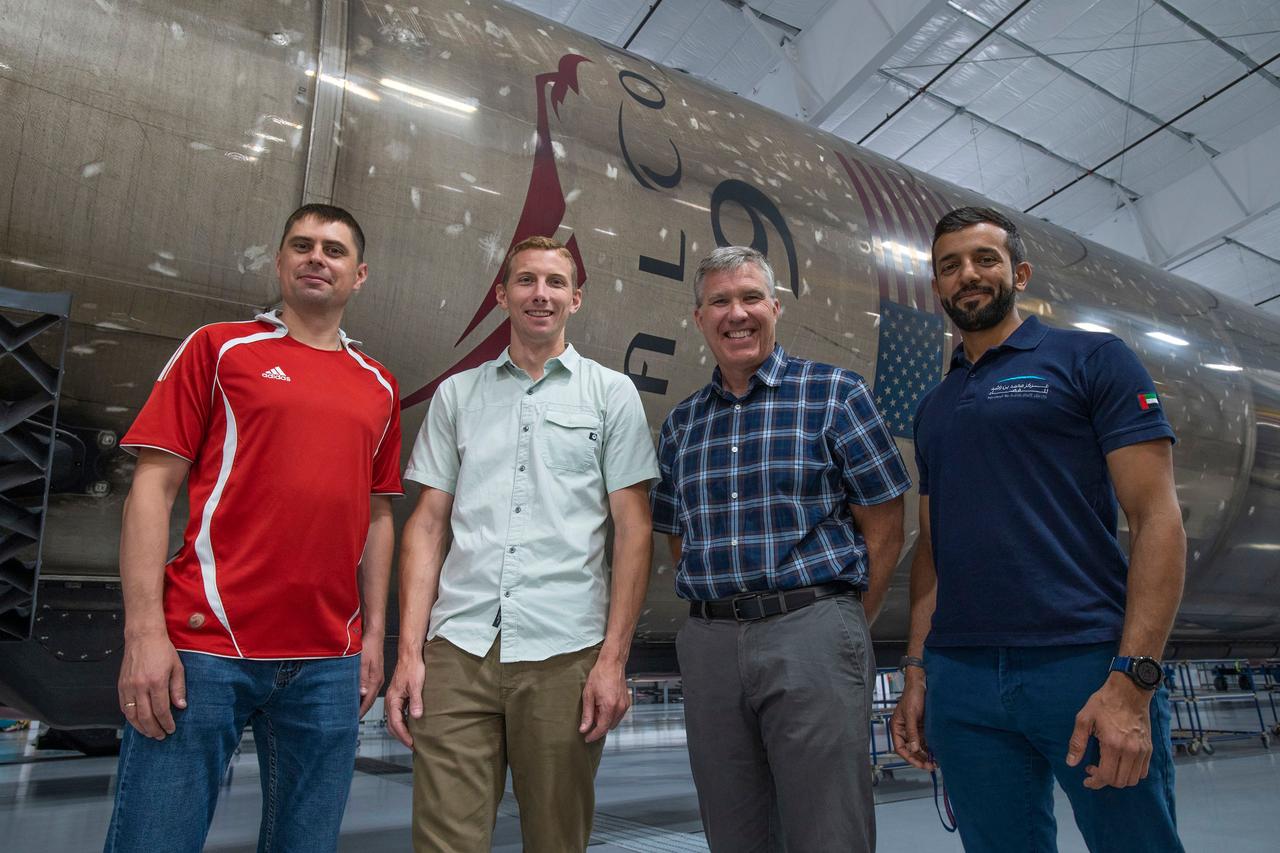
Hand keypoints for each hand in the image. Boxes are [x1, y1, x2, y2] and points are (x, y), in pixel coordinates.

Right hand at [118, 631, 185, 739]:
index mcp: (156, 681)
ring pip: (132, 715)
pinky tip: (137, 722)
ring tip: (149, 733)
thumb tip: (181, 706)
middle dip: (154, 729)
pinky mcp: (121, 686)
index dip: (166, 723)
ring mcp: (128, 687)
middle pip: (145, 716)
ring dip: (141, 727)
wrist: (143, 637)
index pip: (161, 710)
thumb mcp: (177, 667)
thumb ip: (178, 688)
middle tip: (160, 736)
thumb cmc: (162, 650)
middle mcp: (140, 686)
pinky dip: (130, 718)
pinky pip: (123, 707)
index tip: (171, 729)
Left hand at [359, 635, 384, 718]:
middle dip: (361, 711)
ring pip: (368, 696)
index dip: (360, 711)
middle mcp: (377, 681)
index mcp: (375, 680)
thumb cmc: (368, 646)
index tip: (353, 720)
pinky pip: (369, 689)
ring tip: (352, 711)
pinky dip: (363, 696)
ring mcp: (377, 678)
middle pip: (369, 701)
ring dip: (361, 703)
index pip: (368, 701)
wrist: (374, 636)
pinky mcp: (375, 674)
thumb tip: (362, 693)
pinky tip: (357, 697)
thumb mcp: (362, 662)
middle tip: (351, 720)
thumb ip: (362, 678)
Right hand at [385, 654, 425, 747]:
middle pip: (392, 725)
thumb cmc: (412, 667)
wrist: (410, 656)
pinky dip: (402, 722)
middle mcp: (390, 701)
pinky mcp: (398, 697)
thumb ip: (416, 701)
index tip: (411, 743)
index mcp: (392, 699)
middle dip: (401, 736)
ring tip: (411, 738)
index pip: (395, 723)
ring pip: (394, 720)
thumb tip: (416, 716)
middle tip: (412, 745)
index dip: (403, 735)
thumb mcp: (416, 685)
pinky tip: (410, 724)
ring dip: (401, 730)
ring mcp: (393, 699)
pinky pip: (397, 714)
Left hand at [579, 657, 628, 742]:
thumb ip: (587, 714)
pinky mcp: (627, 702)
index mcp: (609, 707)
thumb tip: (584, 729)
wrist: (612, 663)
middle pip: (608, 727)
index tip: (586, 738)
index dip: (593, 735)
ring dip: (605, 721)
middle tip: (589, 720)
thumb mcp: (588, 695)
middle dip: (598, 727)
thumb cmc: (600, 675)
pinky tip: (603, 706)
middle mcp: (620, 708)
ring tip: (596, 709)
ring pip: (614, 722)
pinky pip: (618, 715)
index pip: (602, 729)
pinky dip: (611, 715)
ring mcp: (625, 705)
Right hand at [890, 673, 934, 769]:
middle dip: (919, 758)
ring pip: (918, 746)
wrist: (922, 683)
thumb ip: (912, 732)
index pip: (900, 748)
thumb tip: (913, 749)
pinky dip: (930, 746)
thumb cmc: (913, 695)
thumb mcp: (911, 714)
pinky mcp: (922, 726)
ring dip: (926, 754)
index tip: (920, 764)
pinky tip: (937, 751)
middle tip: (930, 766)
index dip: (909, 758)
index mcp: (897, 727)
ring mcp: (914, 729)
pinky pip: (925, 740)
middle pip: (910, 749)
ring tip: (935, 761)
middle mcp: (905, 730)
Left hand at [1066, 673, 1152, 788]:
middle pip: (1120, 781)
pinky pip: (1143, 772)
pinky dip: (1131, 774)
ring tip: (1107, 767)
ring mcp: (1142, 750)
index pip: (1106, 776)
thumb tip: (1071, 763)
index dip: (1094, 782)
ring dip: (1118, 779)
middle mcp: (1130, 751)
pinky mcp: (1149, 748)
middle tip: (1094, 769)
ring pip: (1132, 780)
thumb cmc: (1104, 703)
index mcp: (1113, 744)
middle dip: (1104, 781)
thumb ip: (1077, 742)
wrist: (1129, 691)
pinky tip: (1120, 764)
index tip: (1086, 779)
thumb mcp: (1084, 718)